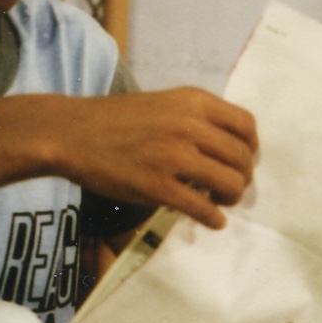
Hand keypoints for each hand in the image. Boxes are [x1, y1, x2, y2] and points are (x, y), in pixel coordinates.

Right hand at [61, 87, 257, 229]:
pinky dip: (214, 219)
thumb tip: (229, 147)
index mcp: (194, 101)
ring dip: (231, 199)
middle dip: (242, 178)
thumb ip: (196, 119)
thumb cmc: (116, 120)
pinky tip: (211, 220)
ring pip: (230, 183)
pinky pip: (203, 208)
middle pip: (242, 159)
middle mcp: (190, 126)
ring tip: (219, 202)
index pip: (247, 126)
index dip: (250, 149)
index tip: (241, 161)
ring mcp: (175, 156)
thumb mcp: (164, 103)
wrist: (71, 132)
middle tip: (229, 188)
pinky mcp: (159, 186)